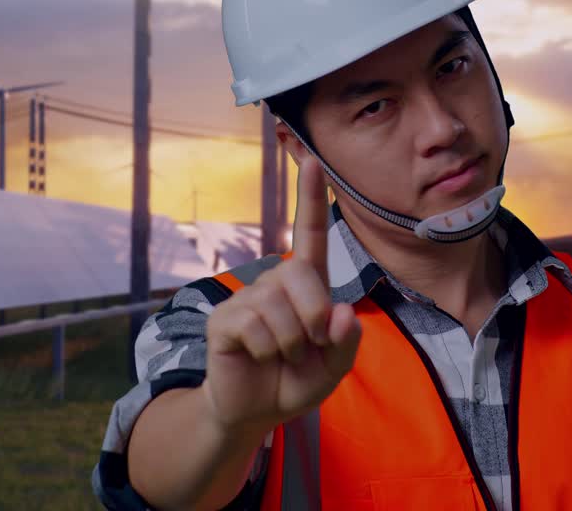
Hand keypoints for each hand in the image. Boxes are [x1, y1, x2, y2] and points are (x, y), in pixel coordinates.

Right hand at [204, 152, 361, 436]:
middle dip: (315, 317)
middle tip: (310, 346)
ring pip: (279, 307)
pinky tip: (258, 357)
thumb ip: (347, 341)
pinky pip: (254, 326)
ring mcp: (247, 298)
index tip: (313, 161)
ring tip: (282, 356)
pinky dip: (266, 350)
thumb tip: (340, 312)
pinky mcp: (224, 320)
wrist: (256, 410)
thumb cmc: (297, 378)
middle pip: (301, 275)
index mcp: (307, 284)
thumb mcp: (335, 366)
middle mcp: (275, 282)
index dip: (311, 198)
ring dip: (291, 342)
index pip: (311, 235)